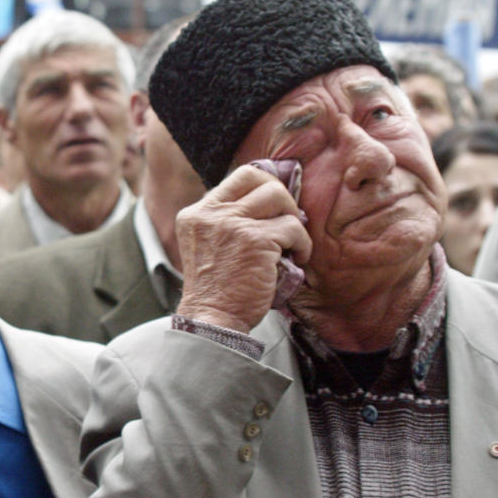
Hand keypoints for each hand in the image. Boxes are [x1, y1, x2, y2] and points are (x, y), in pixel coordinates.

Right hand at [175, 164, 311, 332]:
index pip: (237, 178)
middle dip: (280, 195)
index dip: (262, 185)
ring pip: (277, 196)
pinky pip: (293, 228)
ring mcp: (232, 224)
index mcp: (195, 214)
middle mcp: (210, 214)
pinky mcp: (255, 240)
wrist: (213, 319)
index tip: (274, 205)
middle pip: (257, 177)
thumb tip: (263, 202)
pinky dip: (301, 244)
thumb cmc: (216, 290)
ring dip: (292, 219)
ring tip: (291, 243)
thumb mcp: (207, 246)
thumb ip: (224, 222)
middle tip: (287, 218)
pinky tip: (297, 259)